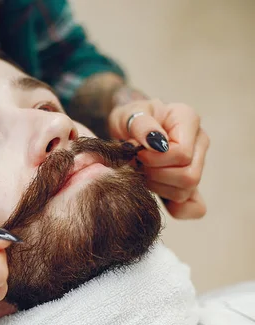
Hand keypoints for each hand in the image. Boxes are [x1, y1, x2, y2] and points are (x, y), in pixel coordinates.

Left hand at [108, 99, 209, 218]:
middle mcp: (199, 142)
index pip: (182, 154)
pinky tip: (156, 195)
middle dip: (155, 175)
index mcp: (188, 120)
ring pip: (185, 191)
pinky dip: (175, 208)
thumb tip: (156, 143)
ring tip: (142, 172)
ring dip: (157, 187)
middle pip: (188, 176)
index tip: (137, 153)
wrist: (126, 128)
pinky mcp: (191, 184)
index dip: (155, 160)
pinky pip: (194, 208)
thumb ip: (142, 125)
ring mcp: (198, 164)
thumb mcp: (129, 114)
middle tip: (137, 165)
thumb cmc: (129, 119)